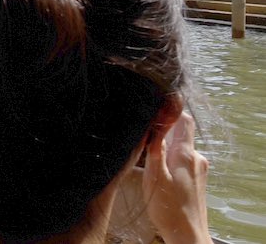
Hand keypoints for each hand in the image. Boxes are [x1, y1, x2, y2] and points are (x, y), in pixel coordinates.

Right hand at [142, 112, 211, 243]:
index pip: (184, 120)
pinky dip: (171, 163)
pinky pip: (183, 162)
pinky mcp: (197, 179)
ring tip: (149, 163)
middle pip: (181, 134)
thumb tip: (154, 128)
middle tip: (144, 142)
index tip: (155, 113)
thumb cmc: (169, 209)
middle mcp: (197, 159)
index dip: (171, 112)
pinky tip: (160, 175)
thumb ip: (155, 150)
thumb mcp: (154, 177)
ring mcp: (199, 169)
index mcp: (186, 154)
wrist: (187, 234)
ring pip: (181, 149)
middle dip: (163, 134)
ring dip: (166, 151)